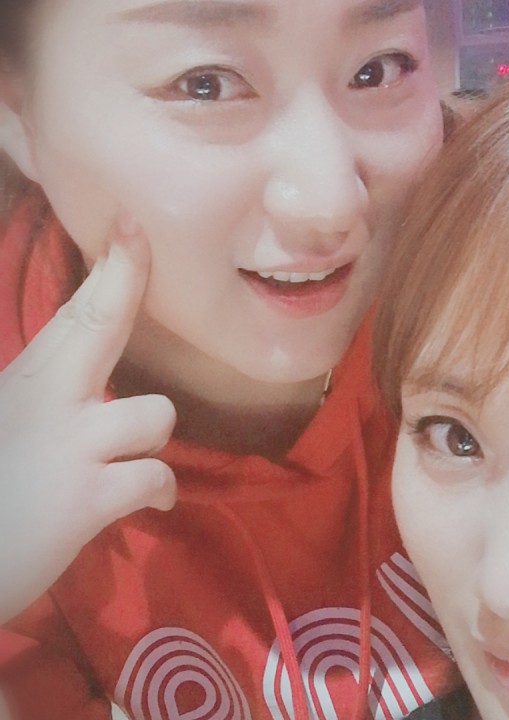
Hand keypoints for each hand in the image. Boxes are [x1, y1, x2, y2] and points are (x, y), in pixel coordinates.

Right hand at [0, 213, 176, 622]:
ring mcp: (71, 447)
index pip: (73, 316)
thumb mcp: (10, 426)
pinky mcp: (88, 499)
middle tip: (135, 235)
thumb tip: (81, 389)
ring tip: (127, 460)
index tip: (130, 224)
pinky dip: (159, 490)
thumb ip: (41, 401)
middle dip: (123, 280)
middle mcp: (47, 402)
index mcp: (24, 385)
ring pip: (155, 416)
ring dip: (148, 438)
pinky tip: (150, 500)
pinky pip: (156, 477)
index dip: (110, 270)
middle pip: (100, 324)